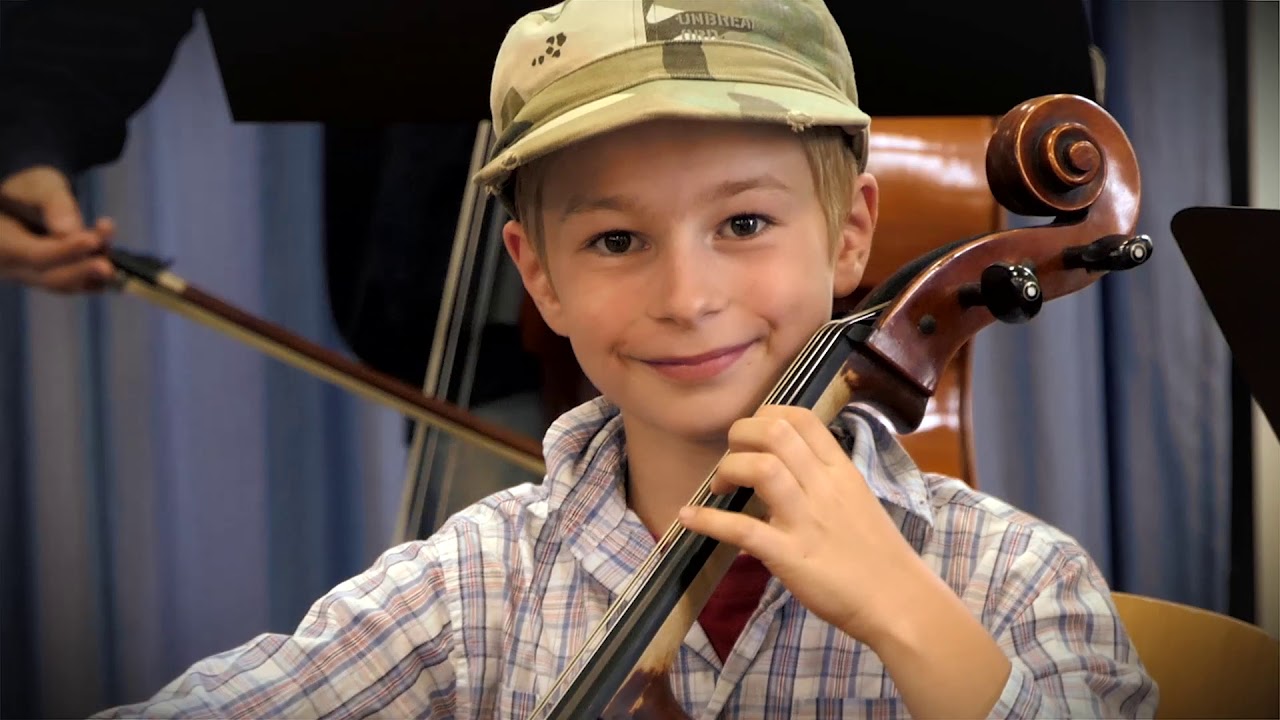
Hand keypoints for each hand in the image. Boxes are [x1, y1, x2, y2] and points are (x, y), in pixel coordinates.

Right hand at [0, 165, 115, 291]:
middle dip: (82, 270)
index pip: (35, 256)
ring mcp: (31, 276)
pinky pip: (74, 285)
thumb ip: (54, 205)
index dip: (65, 251)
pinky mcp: (50, 277)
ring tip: (109, 242)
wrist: (28, 197)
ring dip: (94, 270)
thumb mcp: (40, 186)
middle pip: (50, 278)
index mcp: (2, 243)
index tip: (92, 240)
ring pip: (65, 284)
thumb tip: (67, 231)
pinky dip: (95, 275)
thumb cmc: (31, 187)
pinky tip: (113, 260)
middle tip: (109, 266)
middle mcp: (12, 265)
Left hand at [677, 404, 924, 644]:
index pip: (801, 418)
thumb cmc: (877, 554)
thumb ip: (823, 478)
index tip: (752, 434)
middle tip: (731, 457)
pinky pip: (742, 529)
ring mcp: (806, 520)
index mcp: (840, 470)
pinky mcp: (790, 556)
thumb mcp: (857, 499)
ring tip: (719, 487)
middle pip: (774, 433)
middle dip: (740, 435)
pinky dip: (708, 521)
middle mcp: (823, 487)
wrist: (898, 601)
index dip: (766, 415)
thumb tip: (788, 465)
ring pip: (761, 469)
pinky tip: (688, 517)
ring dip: (727, 469)